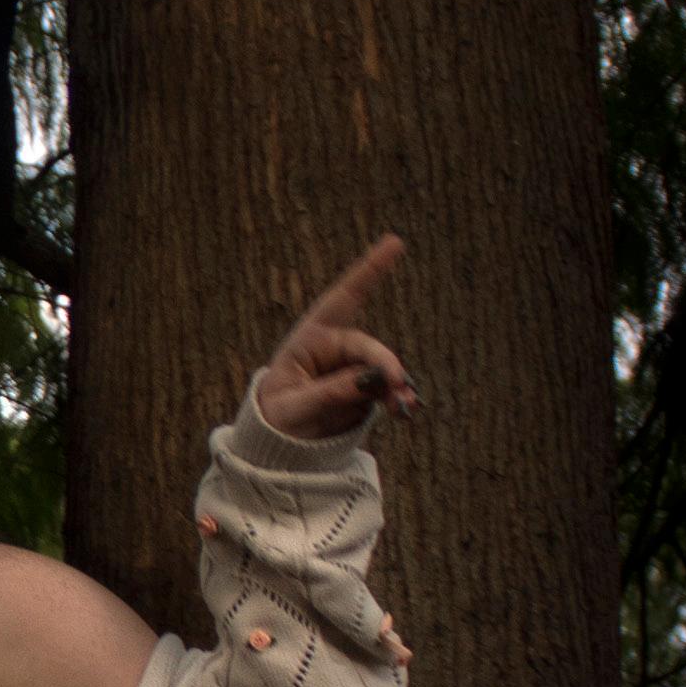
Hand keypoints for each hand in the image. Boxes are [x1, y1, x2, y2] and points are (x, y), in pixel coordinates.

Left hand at [255, 235, 417, 439]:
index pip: (342, 298)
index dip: (369, 270)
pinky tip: (407, 409)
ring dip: (395, 385)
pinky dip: (398, 398)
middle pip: (365, 347)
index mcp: (310, 338)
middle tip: (396, 383)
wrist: (279, 444)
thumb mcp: (294, 407)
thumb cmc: (278, 417)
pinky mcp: (366, 389)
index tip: (394, 242)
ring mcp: (353, 368)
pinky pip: (387, 390)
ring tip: (404, 406)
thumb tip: (371, 380)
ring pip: (382, 370)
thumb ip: (330, 393)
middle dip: (383, 364)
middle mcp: (335, 347)